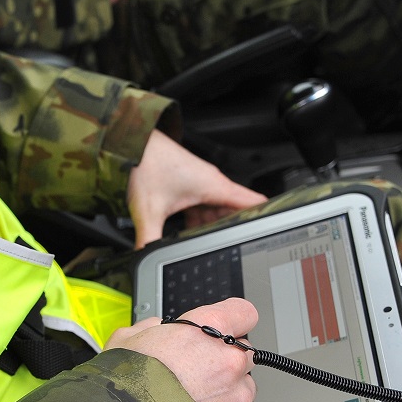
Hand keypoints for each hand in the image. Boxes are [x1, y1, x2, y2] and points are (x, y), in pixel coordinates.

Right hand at [107, 298, 257, 401]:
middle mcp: (229, 362)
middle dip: (223, 363)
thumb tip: (156, 329)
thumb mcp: (127, 341)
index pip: (243, 313)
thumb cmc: (125, 391)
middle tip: (194, 376)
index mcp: (207, 331)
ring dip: (223, 395)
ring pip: (241, 390)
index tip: (226, 331)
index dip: (232, 322)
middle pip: (243, 355)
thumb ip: (151, 328)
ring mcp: (237, 398)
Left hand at [128, 131, 266, 247]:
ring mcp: (201, 182)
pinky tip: (187, 230)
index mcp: (214, 186)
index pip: (254, 202)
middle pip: (233, 212)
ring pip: (216, 210)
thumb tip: (147, 257)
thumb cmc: (145, 163)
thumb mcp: (148, 211)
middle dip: (231, 231)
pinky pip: (202, 205)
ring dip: (211, 226)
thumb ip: (149, 240)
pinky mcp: (190, 183)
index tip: (270, 234)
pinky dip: (198, 218)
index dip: (266, 219)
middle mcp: (212, 183)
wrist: (131, 143)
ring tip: (205, 243)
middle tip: (228, 251)